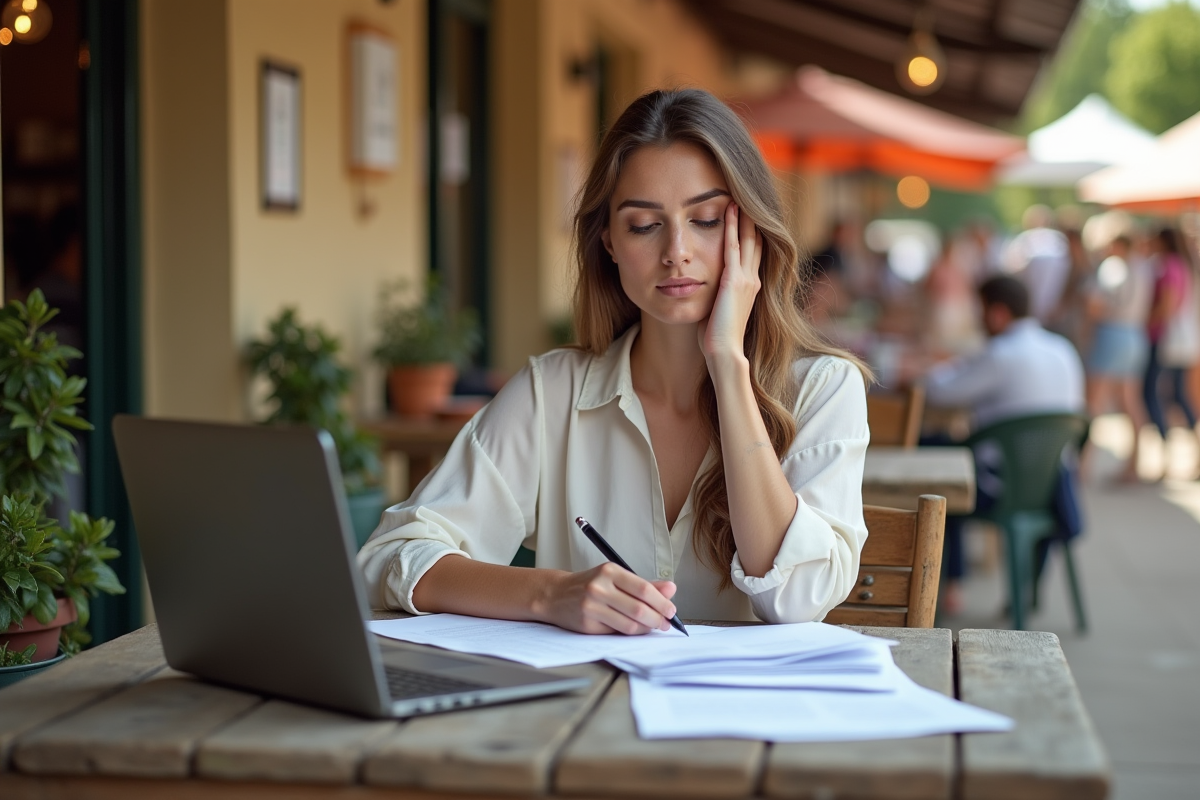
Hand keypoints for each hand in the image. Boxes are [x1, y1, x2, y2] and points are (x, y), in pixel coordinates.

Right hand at [535, 563, 677, 634]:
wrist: (555, 594)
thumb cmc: (589, 585)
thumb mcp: (614, 578)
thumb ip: (643, 584)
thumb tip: (671, 589)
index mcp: (609, 571)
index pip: (643, 589)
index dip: (661, 602)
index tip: (671, 610)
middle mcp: (599, 587)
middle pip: (639, 608)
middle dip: (658, 619)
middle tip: (665, 623)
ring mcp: (591, 607)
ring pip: (629, 624)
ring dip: (646, 629)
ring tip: (652, 627)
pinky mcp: (587, 624)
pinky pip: (616, 632)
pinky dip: (630, 633)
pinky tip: (635, 629)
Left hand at [699, 202, 762, 362]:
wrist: (725, 351)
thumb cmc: (718, 338)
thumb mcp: (720, 311)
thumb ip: (718, 297)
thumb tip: (707, 293)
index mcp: (751, 287)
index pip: (755, 254)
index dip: (753, 234)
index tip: (748, 217)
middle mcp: (753, 279)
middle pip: (756, 241)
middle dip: (752, 220)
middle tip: (747, 199)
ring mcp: (746, 278)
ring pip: (748, 239)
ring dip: (743, 217)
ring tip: (738, 196)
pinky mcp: (734, 279)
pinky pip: (733, 246)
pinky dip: (731, 226)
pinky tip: (729, 209)